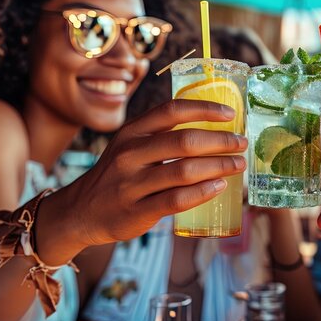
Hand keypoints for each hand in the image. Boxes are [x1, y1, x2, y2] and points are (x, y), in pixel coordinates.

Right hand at [48, 99, 247, 248]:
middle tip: (241, 144)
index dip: (205, 109)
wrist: (79, 212)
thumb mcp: (130, 147)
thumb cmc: (117, 175)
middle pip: (185, 141)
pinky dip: (203, 192)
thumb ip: (161, 136)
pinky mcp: (137, 211)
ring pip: (185, 171)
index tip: (231, 113)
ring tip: (238, 165)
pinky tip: (219, 187)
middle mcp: (130, 154)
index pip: (172, 110)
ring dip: (219, 166)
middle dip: (221, 141)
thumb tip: (212, 129)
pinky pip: (176, 199)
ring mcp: (132, 184)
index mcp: (132, 132)